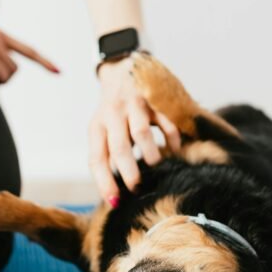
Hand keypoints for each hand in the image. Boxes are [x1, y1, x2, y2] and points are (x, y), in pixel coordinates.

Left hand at [89, 57, 181, 206]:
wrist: (123, 69)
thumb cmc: (113, 112)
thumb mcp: (103, 129)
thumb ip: (108, 154)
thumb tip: (114, 194)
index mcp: (96, 126)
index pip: (97, 158)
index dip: (104, 181)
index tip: (114, 202)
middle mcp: (112, 115)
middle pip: (119, 146)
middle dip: (129, 171)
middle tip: (138, 188)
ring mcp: (133, 105)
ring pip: (141, 132)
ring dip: (150, 154)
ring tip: (157, 168)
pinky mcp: (153, 98)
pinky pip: (165, 121)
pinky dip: (171, 139)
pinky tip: (174, 151)